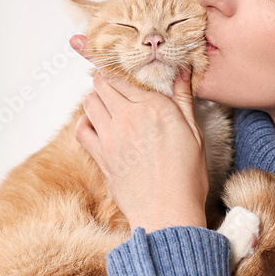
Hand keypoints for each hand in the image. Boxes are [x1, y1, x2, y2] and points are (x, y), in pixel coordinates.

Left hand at [70, 34, 208, 231]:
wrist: (168, 213)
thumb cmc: (186, 178)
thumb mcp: (193, 133)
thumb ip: (183, 98)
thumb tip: (184, 71)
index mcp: (154, 107)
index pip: (124, 75)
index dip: (116, 66)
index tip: (113, 61)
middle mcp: (129, 117)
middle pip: (101, 83)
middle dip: (105, 80)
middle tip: (113, 84)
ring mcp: (111, 137)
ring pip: (89, 102)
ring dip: (95, 99)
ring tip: (108, 105)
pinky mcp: (100, 156)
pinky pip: (81, 129)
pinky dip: (84, 123)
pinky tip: (96, 126)